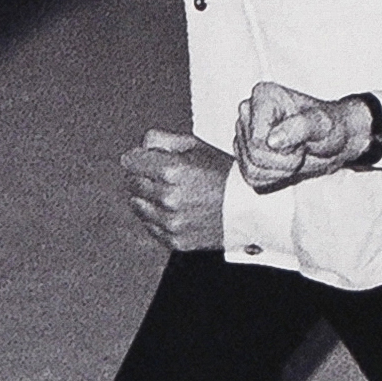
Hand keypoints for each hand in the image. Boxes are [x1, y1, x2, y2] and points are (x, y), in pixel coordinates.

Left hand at [122, 129, 231, 250]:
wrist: (250, 209)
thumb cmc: (225, 175)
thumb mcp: (196, 146)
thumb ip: (163, 140)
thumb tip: (141, 146)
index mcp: (171, 171)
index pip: (131, 162)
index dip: (136, 158)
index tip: (141, 158)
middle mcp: (168, 198)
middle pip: (132, 183)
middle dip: (141, 176)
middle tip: (158, 175)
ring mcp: (170, 222)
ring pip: (137, 206)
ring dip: (146, 197)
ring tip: (167, 192)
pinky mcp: (175, 240)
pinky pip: (150, 226)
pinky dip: (155, 217)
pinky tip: (173, 209)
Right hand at [235, 81, 372, 191]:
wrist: (331, 140)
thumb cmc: (328, 127)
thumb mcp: (322, 125)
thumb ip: (300, 127)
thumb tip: (271, 141)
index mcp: (263, 96)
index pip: (258, 140)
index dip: (284, 148)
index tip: (302, 139)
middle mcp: (248, 111)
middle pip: (255, 155)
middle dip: (283, 161)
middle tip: (300, 148)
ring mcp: (243, 133)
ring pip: (252, 169)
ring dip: (280, 170)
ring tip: (294, 154)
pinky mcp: (244, 153)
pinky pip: (251, 177)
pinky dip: (273, 177)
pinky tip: (284, 163)